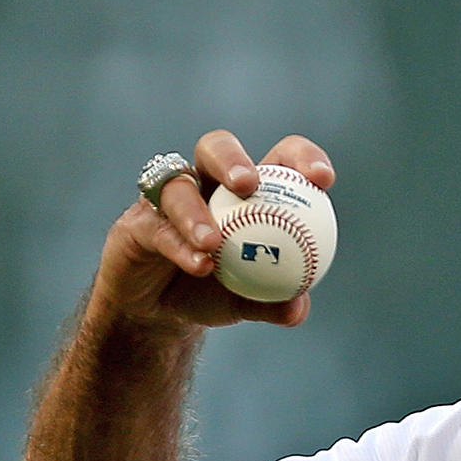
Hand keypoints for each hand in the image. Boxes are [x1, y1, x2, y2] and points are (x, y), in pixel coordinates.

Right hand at [93, 131, 335, 336]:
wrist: (161, 313)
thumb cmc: (213, 292)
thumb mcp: (249, 301)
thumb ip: (276, 302)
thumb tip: (299, 306)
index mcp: (247, 190)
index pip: (277, 159)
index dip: (301, 158)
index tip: (323, 179)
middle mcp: (205, 183)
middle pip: (216, 147)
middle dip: (233, 159)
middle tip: (248, 184)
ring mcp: (166, 198)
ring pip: (177, 185)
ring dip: (196, 212)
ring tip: (214, 242)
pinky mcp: (137, 222)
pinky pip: (157, 226)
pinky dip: (179, 245)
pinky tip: (199, 265)